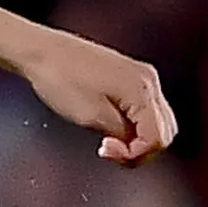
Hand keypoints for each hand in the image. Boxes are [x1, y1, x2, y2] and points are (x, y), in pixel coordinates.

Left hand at [20, 30, 179, 165]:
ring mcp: (141, 76)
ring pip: (157, 121)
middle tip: (110, 152)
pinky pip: (145, 108)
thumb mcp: (90, 116)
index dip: (135, 154)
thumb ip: (120, 133)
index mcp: (142, 90)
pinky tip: (110, 127)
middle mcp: (148, 80)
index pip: (158, 137)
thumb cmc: (60, 79)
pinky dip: (133, 124)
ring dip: (138, 138)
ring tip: (108, 142)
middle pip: (165, 130)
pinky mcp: (130, 75)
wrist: (42, 52)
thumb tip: (133, 144)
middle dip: (140, 149)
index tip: (107, 152)